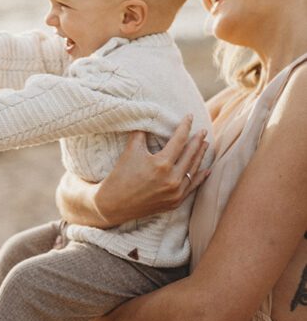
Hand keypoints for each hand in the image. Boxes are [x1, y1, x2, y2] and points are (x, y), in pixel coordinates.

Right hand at [57, 116, 209, 226]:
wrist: (113, 204)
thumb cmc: (121, 174)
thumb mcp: (131, 150)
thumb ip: (142, 132)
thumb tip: (149, 117)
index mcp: (161, 164)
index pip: (179, 141)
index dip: (185, 127)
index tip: (190, 116)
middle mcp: (172, 179)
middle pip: (190, 155)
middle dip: (197, 141)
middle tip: (203, 130)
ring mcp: (175, 193)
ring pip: (193, 170)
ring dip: (200, 156)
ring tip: (205, 145)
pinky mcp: (175, 203)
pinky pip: (192, 187)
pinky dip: (200, 177)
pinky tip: (207, 170)